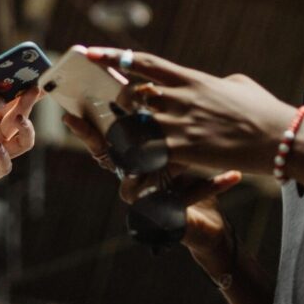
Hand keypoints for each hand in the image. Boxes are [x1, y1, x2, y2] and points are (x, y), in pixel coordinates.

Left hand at [0, 88, 40, 203]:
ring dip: (26, 130)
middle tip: (34, 90)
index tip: (31, 79)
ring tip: (19, 118)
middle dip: (28, 104)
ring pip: (23, 143)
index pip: (11, 104)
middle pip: (20, 119)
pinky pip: (4, 167)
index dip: (22, 93)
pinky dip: (4, 157)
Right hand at [62, 113, 240, 257]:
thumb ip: (163, 113)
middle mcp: (131, 181)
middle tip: (147, 122)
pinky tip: (232, 176)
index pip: (102, 142)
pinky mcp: (168, 220)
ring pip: (149, 180)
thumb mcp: (178, 139)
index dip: (85, 131)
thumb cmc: (192, 172)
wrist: (210, 223)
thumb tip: (151, 80)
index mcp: (129, 159)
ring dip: (176, 161)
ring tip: (196, 150)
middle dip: (134, 139)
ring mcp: (146, 203)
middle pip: (121, 158)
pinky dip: (211, 186)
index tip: (71, 115)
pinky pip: (186, 199)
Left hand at [84, 48, 297, 174]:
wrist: (282, 138)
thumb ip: (216, 83)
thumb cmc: (266, 111)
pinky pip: (149, 151)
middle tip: (114, 110)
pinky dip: (138, 157)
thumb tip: (216, 83)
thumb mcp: (239, 86)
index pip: (144, 63)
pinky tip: (132, 164)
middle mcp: (181, 97)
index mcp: (192, 79)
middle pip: (133, 94)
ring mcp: (181, 123)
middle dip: (120, 102)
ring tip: (121, 139)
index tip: (92, 54)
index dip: (114, 57)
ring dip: (126, 132)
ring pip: (135, 124)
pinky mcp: (186, 149)